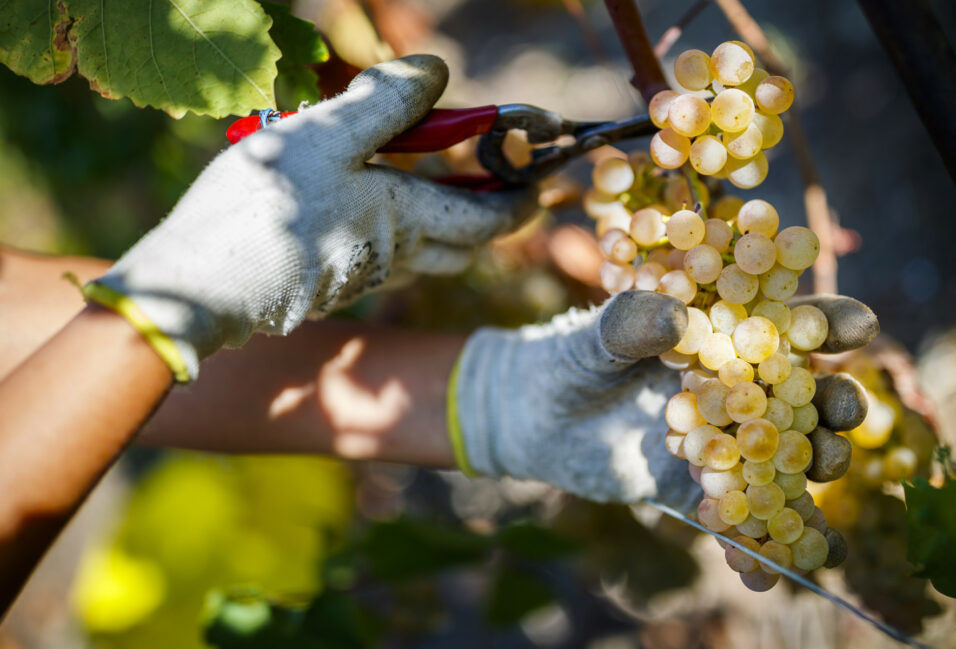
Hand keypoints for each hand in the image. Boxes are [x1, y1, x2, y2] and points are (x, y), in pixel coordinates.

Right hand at [87, 55, 535, 379]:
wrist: (200, 285)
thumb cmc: (261, 209)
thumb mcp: (325, 138)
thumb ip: (385, 104)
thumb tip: (438, 74)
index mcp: (405, 220)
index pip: (490, 217)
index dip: (523, 197)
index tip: (541, 177)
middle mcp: (393, 256)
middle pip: (465, 243)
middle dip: (491, 213)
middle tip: (495, 180)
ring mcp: (359, 275)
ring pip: (424, 252)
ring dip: (443, 221)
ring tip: (431, 182)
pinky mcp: (327, 283)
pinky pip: (382, 257)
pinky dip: (394, 229)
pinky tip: (361, 203)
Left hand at [450, 291, 876, 510]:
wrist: (529, 418)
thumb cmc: (564, 362)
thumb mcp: (591, 340)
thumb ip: (627, 325)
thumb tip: (674, 316)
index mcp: (722, 337)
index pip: (788, 326)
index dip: (828, 324)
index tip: (855, 327)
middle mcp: (737, 391)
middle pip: (808, 399)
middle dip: (836, 406)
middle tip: (840, 415)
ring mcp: (725, 446)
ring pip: (788, 462)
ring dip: (811, 474)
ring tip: (812, 482)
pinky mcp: (699, 491)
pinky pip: (740, 522)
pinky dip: (758, 551)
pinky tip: (763, 573)